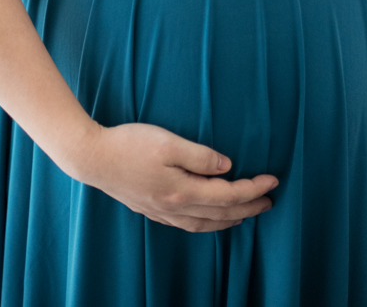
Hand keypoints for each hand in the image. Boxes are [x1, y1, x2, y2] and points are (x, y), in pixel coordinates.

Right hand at [74, 121, 277, 232]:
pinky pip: (188, 225)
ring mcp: (162, 212)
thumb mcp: (168, 141)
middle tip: (269, 200)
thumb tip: (227, 166)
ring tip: (246, 213)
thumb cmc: (129, 144)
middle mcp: (175, 208)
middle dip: (248, 208)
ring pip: (205, 224)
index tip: (273, 180)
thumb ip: (200, 156)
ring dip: (230, 220)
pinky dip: (206, 224)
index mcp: (183, 190)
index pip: (228, 194)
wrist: (92, 158)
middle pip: (221, 214)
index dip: (253, 189)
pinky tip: (207, 218)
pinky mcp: (152, 210)